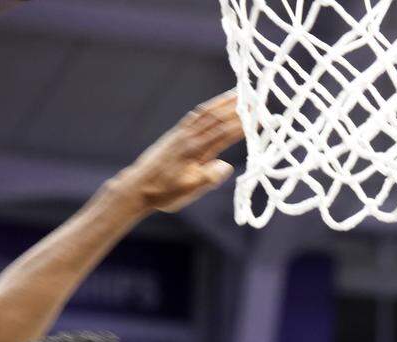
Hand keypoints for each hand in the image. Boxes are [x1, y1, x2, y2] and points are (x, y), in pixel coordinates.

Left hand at [114, 91, 244, 212]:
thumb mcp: (188, 191)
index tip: (259, 117)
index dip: (243, 124)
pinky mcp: (175, 134)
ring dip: (223, 102)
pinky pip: (195, 116)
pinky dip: (208, 107)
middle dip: (237, 106)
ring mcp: (181, 134)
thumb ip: (208, 178)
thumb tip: (226, 166)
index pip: (224, 133)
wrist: (137, 186)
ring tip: (238, 93)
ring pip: (206, 113)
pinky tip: (213, 105)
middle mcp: (189, 138)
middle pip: (217, 117)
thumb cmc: (164, 193)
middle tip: (255, 96)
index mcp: (195, 151)